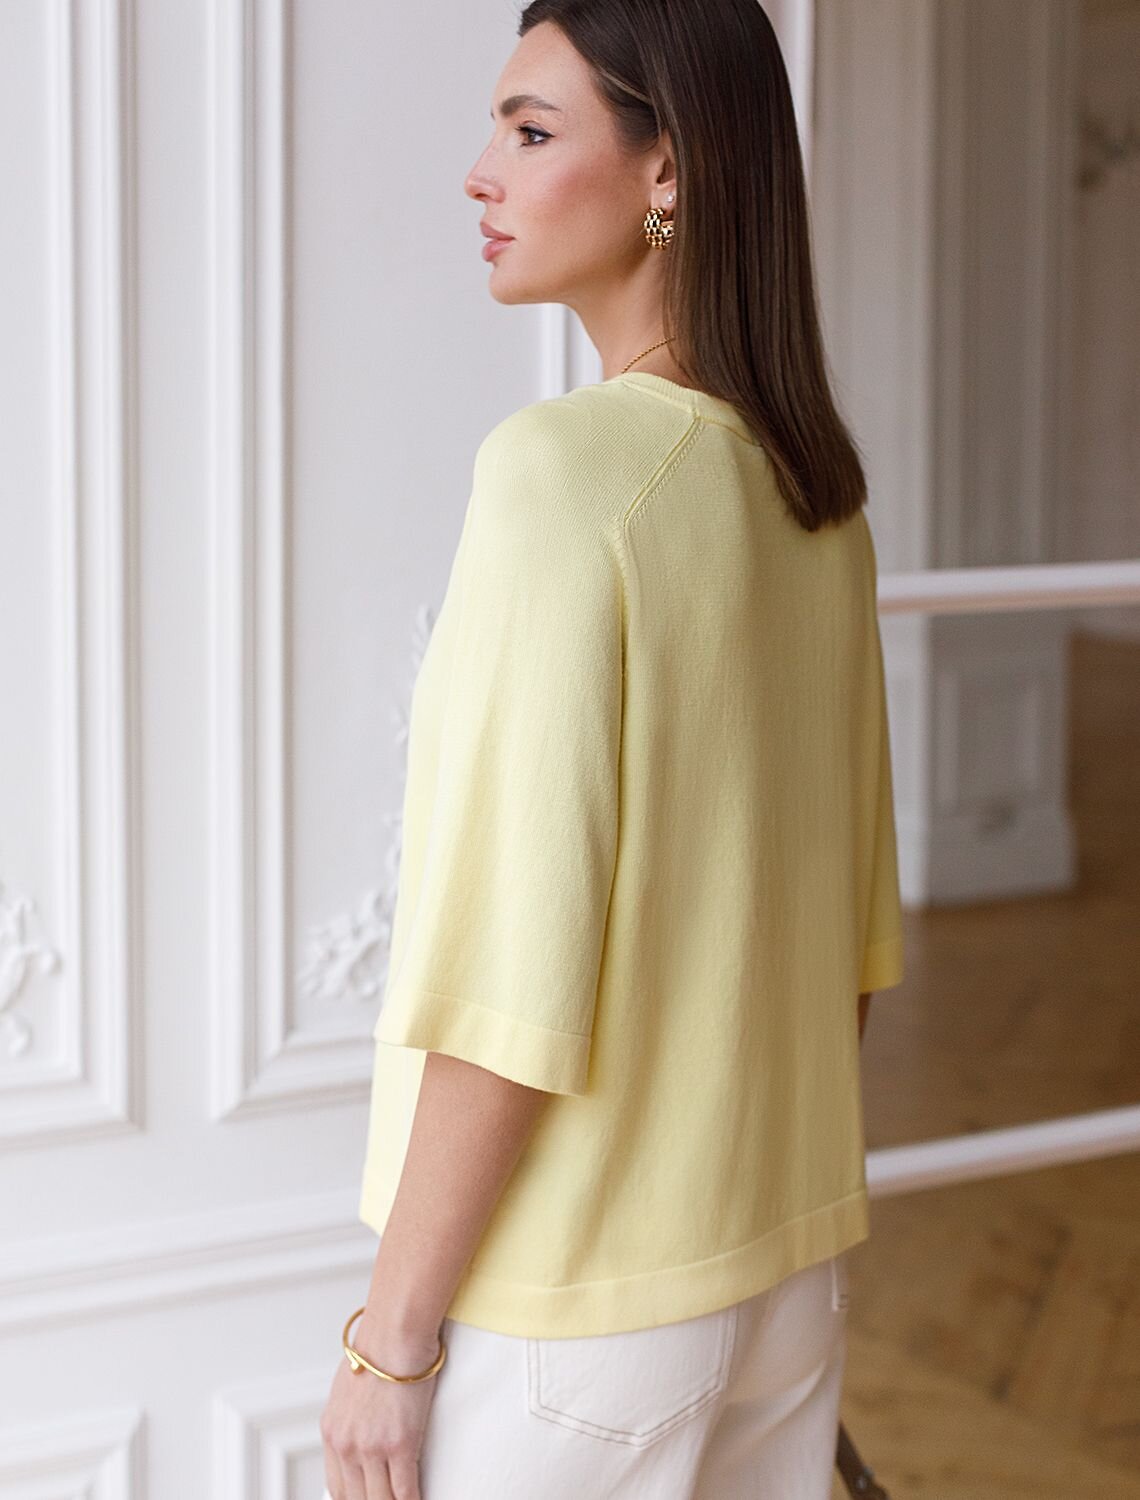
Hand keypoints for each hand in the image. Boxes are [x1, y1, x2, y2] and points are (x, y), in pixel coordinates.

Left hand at [320, 1316, 442, 1499]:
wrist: (394, 1333)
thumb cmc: (379, 1348)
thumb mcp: (350, 1386)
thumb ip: (351, 1415)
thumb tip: (362, 1424)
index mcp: (332, 1431)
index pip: (337, 1487)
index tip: (368, 1499)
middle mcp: (347, 1445)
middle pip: (356, 1499)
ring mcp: (372, 1448)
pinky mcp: (400, 1444)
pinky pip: (405, 1490)